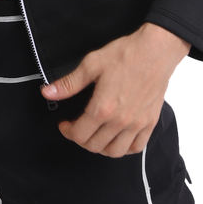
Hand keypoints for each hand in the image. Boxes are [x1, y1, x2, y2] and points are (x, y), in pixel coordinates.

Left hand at [40, 23, 190, 157]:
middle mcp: (120, 121)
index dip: (67, 131)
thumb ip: (69, 83)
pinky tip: (118, 137)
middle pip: (94, 146)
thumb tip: (48, 93)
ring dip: (101, 147)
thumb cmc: (125, 54)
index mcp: (102, 108)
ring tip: (95, 134)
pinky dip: (125, 148)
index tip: (65, 124)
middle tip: (78, 128)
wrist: (155, 51)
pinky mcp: (149, 122)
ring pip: (115, 152)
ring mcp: (137, 124)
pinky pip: (136, 147)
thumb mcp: (91, 64)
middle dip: (81, 139)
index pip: (79, 134)